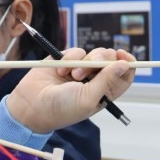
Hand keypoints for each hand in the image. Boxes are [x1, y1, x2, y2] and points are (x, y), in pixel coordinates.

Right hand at [7, 47, 134, 132]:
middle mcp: (96, 80)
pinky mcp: (67, 60)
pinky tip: (60, 69)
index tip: (122, 56)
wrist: (32, 104)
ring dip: (83, 61)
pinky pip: (76, 50)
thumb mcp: (89, 97)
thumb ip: (107, 80)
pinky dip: (70, 58)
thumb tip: (125, 64)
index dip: (127, 63)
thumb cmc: (62, 108)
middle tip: (89, 68)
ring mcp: (81, 69)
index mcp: (105, 92)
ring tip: (72, 74)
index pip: (124, 75)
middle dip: (101, 60)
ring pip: (94, 53)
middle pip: (111, 60)